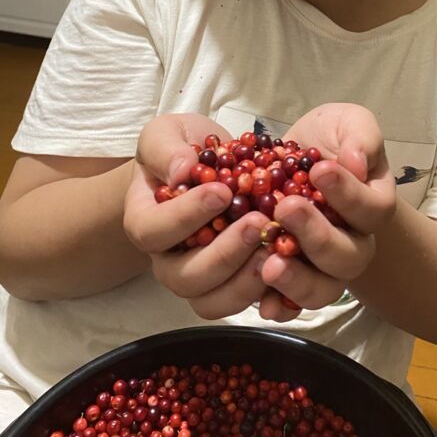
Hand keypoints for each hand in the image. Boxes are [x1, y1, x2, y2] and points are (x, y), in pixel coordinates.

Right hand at [123, 114, 271, 317]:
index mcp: (145, 223)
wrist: (203, 165)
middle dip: (225, 254)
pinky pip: (245, 302)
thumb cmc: (180, 150)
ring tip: (277, 248)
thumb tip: (182, 170)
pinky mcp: (232, 284)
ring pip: (214, 302)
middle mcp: (168, 260)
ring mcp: (201, 278)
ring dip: (247, 281)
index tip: (222, 192)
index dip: (186, 217)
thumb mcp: (165, 134)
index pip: (154, 232)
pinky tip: (291, 265)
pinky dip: (269, 293)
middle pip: (187, 278)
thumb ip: (165, 149)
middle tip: (259, 223)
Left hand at [258, 103, 395, 321]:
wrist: (296, 162)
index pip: (372, 210)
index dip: (348, 194)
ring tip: (269, 262)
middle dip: (317, 235)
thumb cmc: (327, 142)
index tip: (319, 169)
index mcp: (372, 205)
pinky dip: (276, 304)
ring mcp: (323, 267)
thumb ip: (361, 136)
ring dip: (297, 279)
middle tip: (286, 208)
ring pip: (322, 289)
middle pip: (347, 257)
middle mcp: (353, 243)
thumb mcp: (347, 123)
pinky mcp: (292, 279)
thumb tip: (356, 162)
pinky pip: (290, 304)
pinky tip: (260, 296)